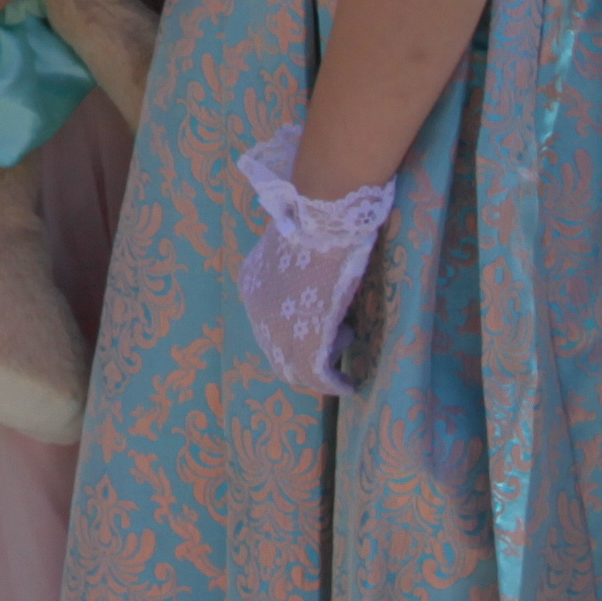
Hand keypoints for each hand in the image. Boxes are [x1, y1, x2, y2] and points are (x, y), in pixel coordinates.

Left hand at [231, 125, 393, 396]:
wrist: (323, 216)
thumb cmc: (319, 219)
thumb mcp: (297, 244)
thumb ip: (297, 264)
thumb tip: (315, 275)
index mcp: (252, 285)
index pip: (269, 326)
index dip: (296, 332)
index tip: (326, 324)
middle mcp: (256, 311)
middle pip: (278, 354)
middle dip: (308, 355)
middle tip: (338, 341)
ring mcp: (277, 329)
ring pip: (295, 369)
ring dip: (322, 367)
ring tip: (345, 348)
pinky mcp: (304, 341)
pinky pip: (317, 375)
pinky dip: (333, 384)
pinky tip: (348, 384)